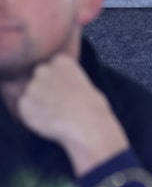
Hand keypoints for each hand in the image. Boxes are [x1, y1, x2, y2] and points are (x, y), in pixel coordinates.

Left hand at [17, 54, 128, 175]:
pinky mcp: (23, 104)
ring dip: (36, 102)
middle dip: (43, 87)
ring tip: (54, 114)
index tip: (63, 88)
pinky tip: (48, 121)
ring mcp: (31, 86)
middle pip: (36, 76)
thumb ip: (66, 79)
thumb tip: (60, 86)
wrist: (87, 125)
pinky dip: (32, 115)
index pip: (51, 65)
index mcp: (61, 61)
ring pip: (29, 94)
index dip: (56, 78)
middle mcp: (43, 69)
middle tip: (56, 102)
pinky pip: (24, 109)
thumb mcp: (84, 84)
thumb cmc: (92, 107)